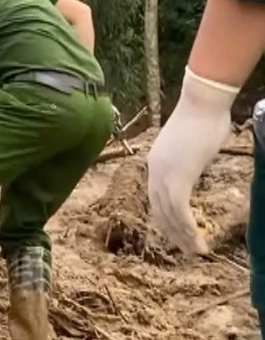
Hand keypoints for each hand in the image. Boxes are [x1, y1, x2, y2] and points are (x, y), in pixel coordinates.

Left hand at [148, 69, 240, 253]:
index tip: (179, 234)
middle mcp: (154, 170)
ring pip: (168, 214)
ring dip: (183, 235)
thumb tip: (195, 169)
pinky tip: (196, 238)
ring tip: (197, 250)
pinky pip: (178, 209)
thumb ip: (189, 164)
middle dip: (173, 233)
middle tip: (188, 250)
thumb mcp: (191, 149)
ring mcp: (163, 173)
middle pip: (159, 210)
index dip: (167, 219)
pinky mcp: (177, 176)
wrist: (202, 104)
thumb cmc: (202, 121)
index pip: (156, 199)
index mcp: (155, 164)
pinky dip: (187, 226)